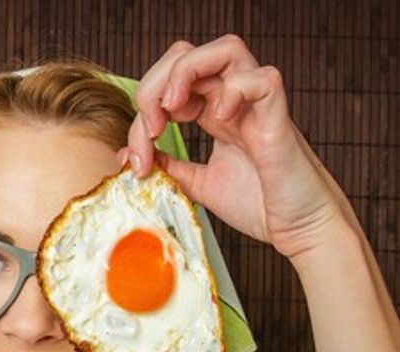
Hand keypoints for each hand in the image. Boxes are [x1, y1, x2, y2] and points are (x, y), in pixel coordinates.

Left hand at [122, 34, 345, 258]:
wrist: (297, 230)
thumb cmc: (259, 204)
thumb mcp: (199, 184)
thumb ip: (169, 167)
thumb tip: (127, 154)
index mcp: (214, 112)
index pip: (169, 83)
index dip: (144, 113)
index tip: (137, 159)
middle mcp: (234, 101)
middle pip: (188, 55)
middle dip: (155, 83)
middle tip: (151, 127)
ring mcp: (257, 105)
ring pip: (226, 49)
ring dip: (186, 72)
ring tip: (172, 109)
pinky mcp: (279, 119)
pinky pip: (262, 79)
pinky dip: (234, 91)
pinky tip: (218, 121)